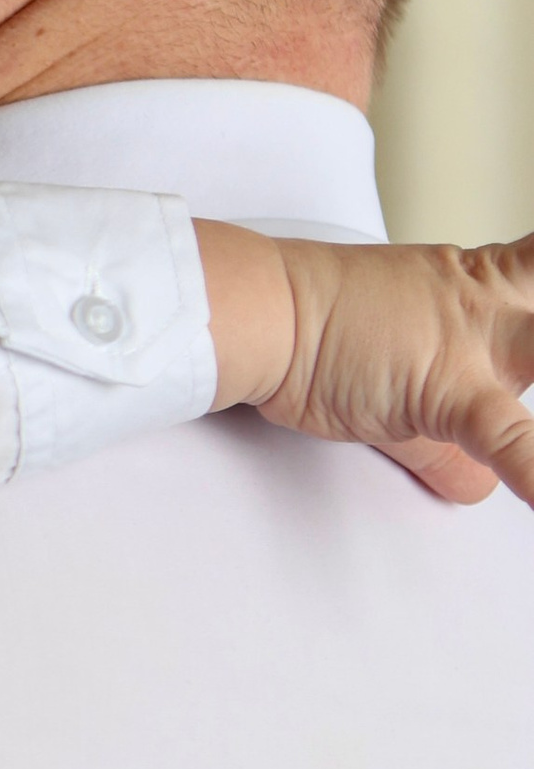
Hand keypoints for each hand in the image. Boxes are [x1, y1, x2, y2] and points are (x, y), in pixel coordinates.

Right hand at [201, 220, 533, 504]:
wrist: (262, 312)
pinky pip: (505, 436)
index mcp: (485, 283)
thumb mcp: (408, 385)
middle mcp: (489, 308)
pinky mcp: (445, 392)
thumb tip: (475, 484)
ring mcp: (472, 346)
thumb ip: (452, 443)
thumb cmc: (319, 332)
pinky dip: (532, 471)